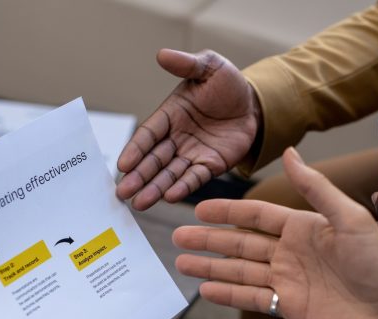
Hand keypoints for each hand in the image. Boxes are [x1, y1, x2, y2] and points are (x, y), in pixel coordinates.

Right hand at [116, 49, 259, 209]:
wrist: (255, 104)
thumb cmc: (228, 84)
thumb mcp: (209, 67)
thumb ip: (187, 64)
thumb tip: (162, 55)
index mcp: (170, 114)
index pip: (148, 134)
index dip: (135, 150)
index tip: (122, 166)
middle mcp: (177, 137)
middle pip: (154, 159)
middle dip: (138, 176)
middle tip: (122, 193)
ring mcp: (192, 154)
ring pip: (169, 174)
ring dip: (154, 188)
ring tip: (139, 203)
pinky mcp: (210, 166)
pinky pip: (194, 179)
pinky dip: (182, 188)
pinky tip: (169, 197)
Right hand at [174, 148, 377, 318]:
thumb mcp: (349, 217)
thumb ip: (315, 188)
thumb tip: (289, 152)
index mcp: (301, 227)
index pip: (255, 215)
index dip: (227, 211)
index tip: (199, 209)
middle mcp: (288, 252)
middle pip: (239, 244)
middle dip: (208, 240)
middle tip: (177, 237)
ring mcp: (285, 280)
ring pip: (238, 271)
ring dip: (210, 267)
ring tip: (182, 263)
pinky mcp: (287, 306)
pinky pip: (250, 298)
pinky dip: (227, 295)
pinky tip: (205, 291)